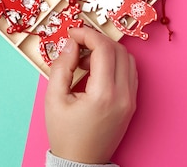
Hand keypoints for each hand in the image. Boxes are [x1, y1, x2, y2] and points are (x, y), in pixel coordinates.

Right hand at [45, 28, 137, 163]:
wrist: (81, 162)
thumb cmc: (66, 134)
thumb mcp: (54, 99)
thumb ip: (62, 67)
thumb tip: (71, 44)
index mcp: (104, 95)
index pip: (104, 49)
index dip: (87, 35)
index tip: (73, 33)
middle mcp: (123, 95)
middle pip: (118, 50)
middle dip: (97, 40)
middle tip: (78, 43)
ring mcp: (131, 100)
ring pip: (127, 58)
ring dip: (108, 51)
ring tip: (86, 60)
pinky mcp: (132, 103)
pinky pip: (129, 72)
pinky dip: (115, 62)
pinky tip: (96, 70)